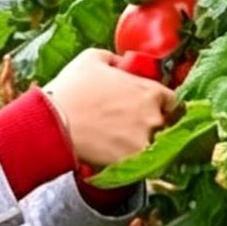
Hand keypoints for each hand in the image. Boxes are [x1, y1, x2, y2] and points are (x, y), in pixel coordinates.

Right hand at [42, 49, 173, 167]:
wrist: (54, 122)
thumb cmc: (71, 89)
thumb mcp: (92, 59)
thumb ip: (114, 59)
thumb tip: (120, 62)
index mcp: (150, 91)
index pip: (172, 101)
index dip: (161, 106)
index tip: (149, 110)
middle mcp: (154, 116)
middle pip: (167, 125)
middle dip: (154, 127)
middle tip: (133, 129)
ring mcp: (146, 140)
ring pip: (158, 148)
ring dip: (147, 147)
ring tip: (126, 147)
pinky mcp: (133, 161)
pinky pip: (146, 166)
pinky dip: (138, 165)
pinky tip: (123, 159)